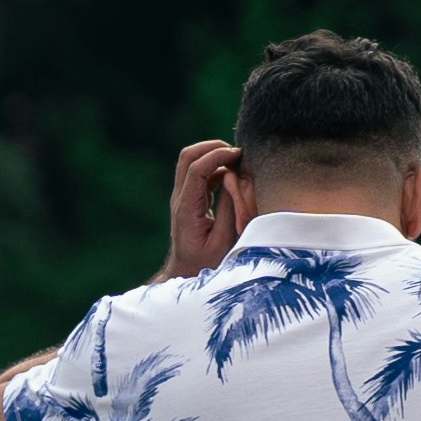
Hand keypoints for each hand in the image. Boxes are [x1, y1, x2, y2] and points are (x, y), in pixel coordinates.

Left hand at [164, 136, 252, 278]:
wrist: (187, 273)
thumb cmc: (207, 262)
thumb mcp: (223, 239)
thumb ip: (230, 208)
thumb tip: (236, 179)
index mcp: (187, 208)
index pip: (196, 169)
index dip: (218, 156)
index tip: (239, 155)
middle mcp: (180, 199)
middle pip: (187, 156)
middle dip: (212, 148)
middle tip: (237, 154)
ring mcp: (182, 197)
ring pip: (192, 161)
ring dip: (215, 156)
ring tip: (238, 163)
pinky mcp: (189, 199)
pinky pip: (200, 173)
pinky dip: (216, 168)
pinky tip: (233, 177)